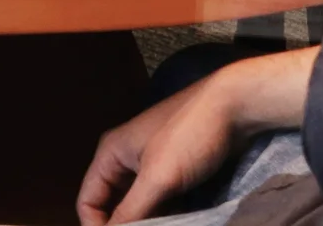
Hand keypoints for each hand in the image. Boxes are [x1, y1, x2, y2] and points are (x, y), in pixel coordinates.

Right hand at [77, 51, 315, 225]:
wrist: (234, 107)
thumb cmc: (190, 136)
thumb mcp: (158, 178)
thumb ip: (131, 211)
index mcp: (111, 154)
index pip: (88, 201)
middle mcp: (125, 159)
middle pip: (112, 204)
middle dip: (126, 225)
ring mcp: (151, 164)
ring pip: (139, 204)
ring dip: (149, 222)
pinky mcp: (174, 169)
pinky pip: (159, 199)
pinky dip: (166, 214)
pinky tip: (179, 221)